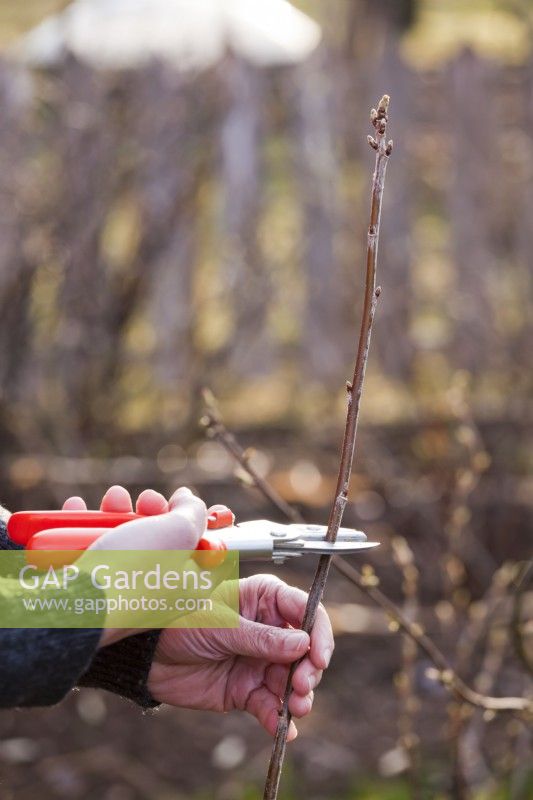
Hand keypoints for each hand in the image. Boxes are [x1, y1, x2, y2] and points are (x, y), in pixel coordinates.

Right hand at [62, 485, 207, 646]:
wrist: (75, 604)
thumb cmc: (132, 570)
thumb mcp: (178, 531)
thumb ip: (192, 512)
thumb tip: (188, 500)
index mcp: (189, 587)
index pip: (210, 556)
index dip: (207, 526)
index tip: (200, 506)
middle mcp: (159, 591)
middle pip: (165, 541)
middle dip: (153, 511)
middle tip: (146, 499)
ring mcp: (124, 591)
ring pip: (126, 542)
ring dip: (117, 512)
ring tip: (113, 499)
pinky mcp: (91, 589)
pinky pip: (93, 552)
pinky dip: (84, 528)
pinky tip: (79, 509)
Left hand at [147, 574, 333, 740]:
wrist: (145, 656)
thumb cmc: (178, 622)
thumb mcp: (220, 626)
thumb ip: (260, 638)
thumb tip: (302, 644)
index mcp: (264, 598)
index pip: (305, 610)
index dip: (318, 633)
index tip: (318, 656)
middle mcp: (268, 629)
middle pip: (306, 650)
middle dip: (310, 670)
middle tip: (301, 686)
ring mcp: (260, 661)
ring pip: (293, 681)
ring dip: (299, 696)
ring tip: (295, 709)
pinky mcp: (247, 690)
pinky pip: (271, 706)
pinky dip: (279, 719)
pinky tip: (283, 729)